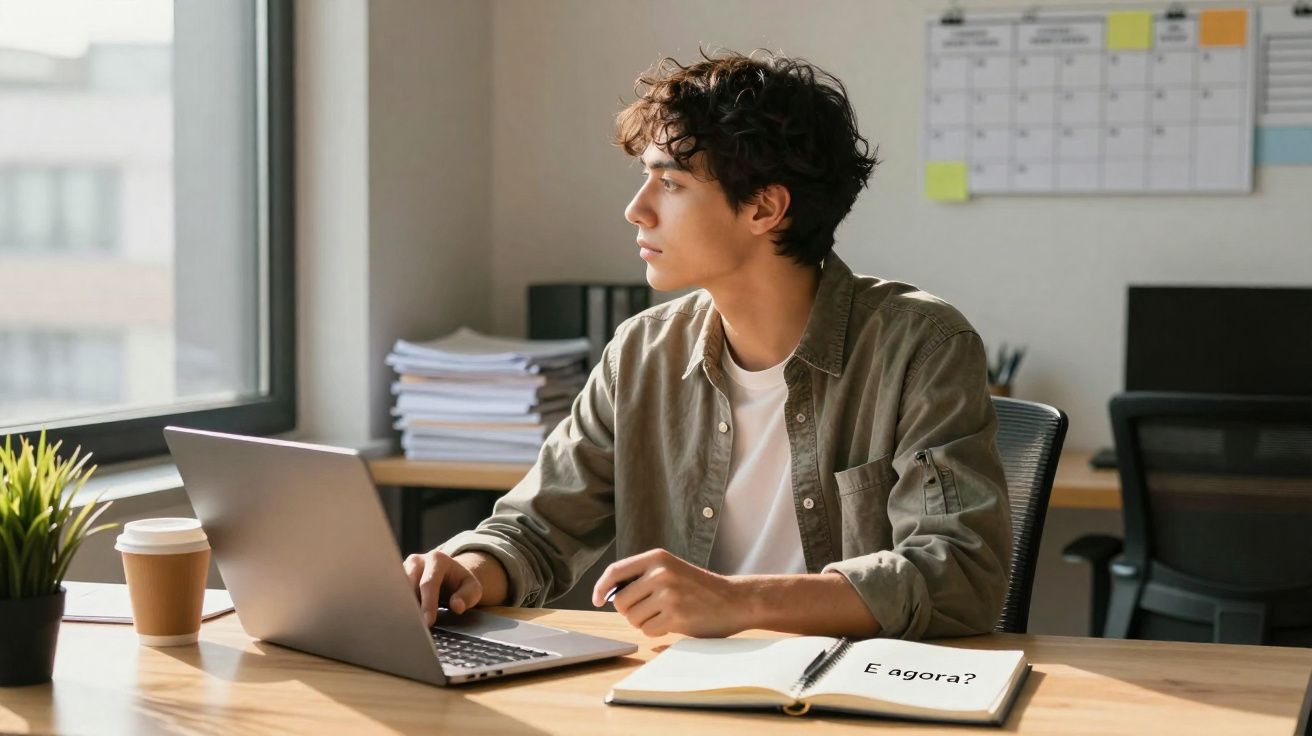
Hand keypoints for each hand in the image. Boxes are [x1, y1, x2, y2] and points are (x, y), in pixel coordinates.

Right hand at [403, 550, 482, 627]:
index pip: (428, 583)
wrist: (447, 575)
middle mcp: (417, 561)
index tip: (428, 622)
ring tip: (405, 626)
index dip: (428, 604)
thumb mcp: (472, 587)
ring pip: (396, 590)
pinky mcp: (395, 579)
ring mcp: (403, 569)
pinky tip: (399, 621)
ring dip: (400, 608)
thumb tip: (457, 606)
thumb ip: (468, 596)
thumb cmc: (459, 583)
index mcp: (437, 559)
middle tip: (414, 627)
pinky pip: (392, 594)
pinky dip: (396, 607)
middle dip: (410, 607)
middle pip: (407, 585)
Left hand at [591, 549, 745, 637]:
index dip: (601, 587)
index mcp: (657, 558)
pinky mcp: (676, 615)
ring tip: (664, 614)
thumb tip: (607, 594)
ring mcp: (669, 594)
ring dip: (644, 622)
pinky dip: (655, 631)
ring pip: (632, 618)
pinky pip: (647, 630)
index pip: (615, 571)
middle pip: (620, 601)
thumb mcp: (671, 570)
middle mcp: (661, 573)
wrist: (734, 599)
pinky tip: (673, 622)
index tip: (596, 599)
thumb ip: (642, 576)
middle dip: (629, 611)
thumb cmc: (698, 588)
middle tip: (649, 610)